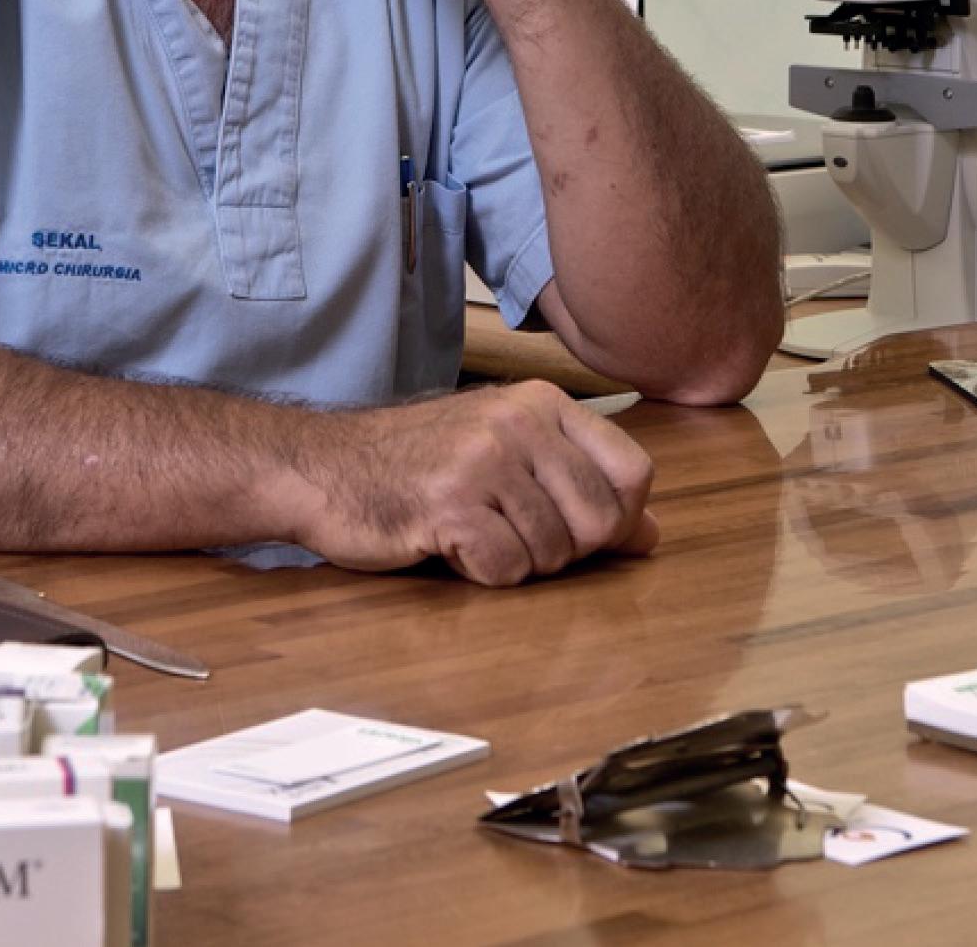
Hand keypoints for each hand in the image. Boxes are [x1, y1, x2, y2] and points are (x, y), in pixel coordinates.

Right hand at [284, 382, 658, 586]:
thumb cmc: (420, 465)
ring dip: (518, 561)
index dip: (620, 519)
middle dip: (568, 549)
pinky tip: (451, 547)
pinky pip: (507, 569)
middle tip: (516, 537)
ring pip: (555, 552)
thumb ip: (579, 485)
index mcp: (542, 403)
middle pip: (601, 519)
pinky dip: (483, 573)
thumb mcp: (506, 454)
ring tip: (475, 534)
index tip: (583, 531)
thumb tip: (651, 535)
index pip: (633, 471)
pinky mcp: (450, 504)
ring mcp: (484, 460)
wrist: (325, 467)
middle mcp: (519, 422)